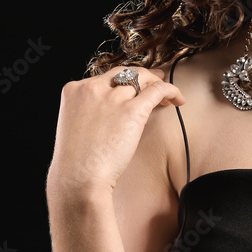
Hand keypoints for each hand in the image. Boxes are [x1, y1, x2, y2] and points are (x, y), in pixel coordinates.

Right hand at [46, 66, 185, 200]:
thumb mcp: (75, 125)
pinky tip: (178, 99)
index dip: (125, 80)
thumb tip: (112, 109)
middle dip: (144, 75)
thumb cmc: (76, 161)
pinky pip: (158, 89)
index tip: (135, 85)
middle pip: (125, 73)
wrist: (78, 178)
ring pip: (143, 78)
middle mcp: (92, 88)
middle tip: (158, 79)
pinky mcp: (132, 109)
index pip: (106, 77)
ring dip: (158, 84)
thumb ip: (89, 110)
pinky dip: (172, 90)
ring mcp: (112, 97)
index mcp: (74, 90)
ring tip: (169, 95)